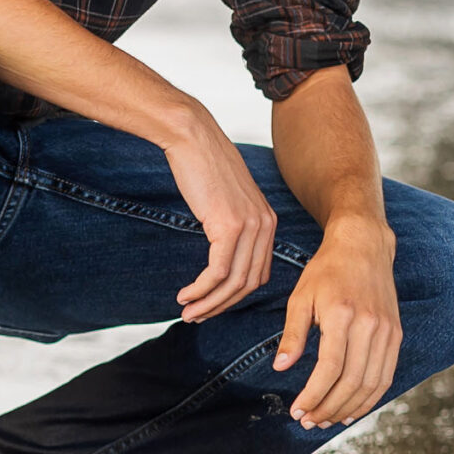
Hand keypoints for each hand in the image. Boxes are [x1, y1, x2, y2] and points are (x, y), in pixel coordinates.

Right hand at [162, 107, 279, 322]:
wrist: (192, 137)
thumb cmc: (203, 165)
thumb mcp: (227, 200)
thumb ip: (232, 225)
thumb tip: (222, 253)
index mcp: (268, 221)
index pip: (258, 273)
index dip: (234, 296)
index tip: (212, 304)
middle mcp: (265, 226)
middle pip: (249, 283)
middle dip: (222, 305)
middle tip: (197, 316)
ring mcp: (250, 227)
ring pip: (233, 283)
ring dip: (209, 303)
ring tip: (187, 312)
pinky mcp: (229, 227)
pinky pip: (217, 272)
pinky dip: (201, 289)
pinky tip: (185, 295)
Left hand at [274, 218, 402, 427]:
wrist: (364, 246)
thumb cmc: (326, 270)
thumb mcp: (300, 297)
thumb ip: (293, 334)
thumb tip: (280, 368)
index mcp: (342, 315)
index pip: (330, 368)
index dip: (313, 395)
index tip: (297, 410)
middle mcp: (370, 325)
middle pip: (352, 382)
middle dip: (328, 408)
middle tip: (308, 421)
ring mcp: (387, 331)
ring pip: (371, 384)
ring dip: (348, 409)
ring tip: (326, 420)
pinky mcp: (395, 335)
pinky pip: (385, 376)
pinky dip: (369, 398)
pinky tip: (351, 410)